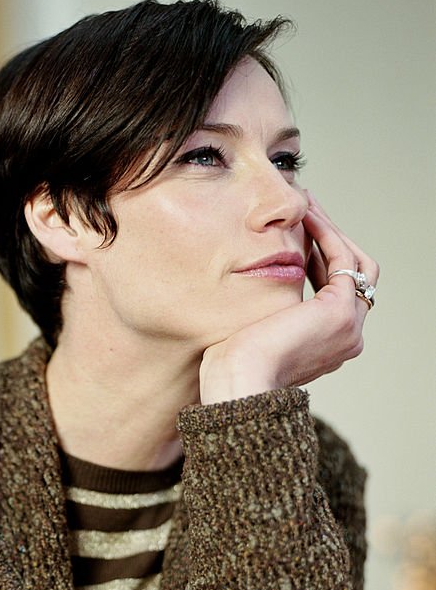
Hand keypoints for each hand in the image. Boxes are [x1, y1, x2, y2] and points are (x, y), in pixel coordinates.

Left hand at [199, 192, 377, 403]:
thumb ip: (271, 313)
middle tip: (309, 212)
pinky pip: (341, 258)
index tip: (299, 235)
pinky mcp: (338, 310)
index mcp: (331, 346)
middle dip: (333, 240)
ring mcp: (349, 325)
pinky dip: (326, 233)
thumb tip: (255, 287)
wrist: (238, 383)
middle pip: (357, 275)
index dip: (322, 259)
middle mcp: (349, 337)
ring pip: (355, 263)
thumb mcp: (258, 334)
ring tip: (308, 205)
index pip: (339, 292)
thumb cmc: (233, 367)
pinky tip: (306, 217)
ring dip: (332, 230)